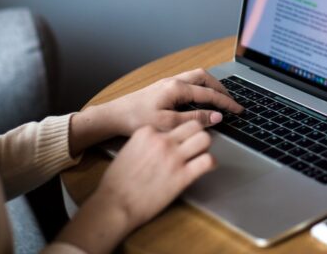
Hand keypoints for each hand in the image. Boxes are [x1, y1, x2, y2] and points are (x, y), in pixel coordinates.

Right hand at [56, 121, 214, 252]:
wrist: (115, 204)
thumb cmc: (116, 182)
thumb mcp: (128, 150)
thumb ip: (145, 143)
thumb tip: (157, 144)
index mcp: (146, 133)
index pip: (172, 122)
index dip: (178, 133)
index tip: (179, 139)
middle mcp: (162, 141)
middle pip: (193, 125)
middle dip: (197, 132)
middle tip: (196, 142)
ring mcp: (173, 157)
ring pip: (204, 139)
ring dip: (205, 145)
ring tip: (202, 153)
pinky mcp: (182, 176)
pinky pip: (207, 161)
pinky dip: (211, 163)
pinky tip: (208, 166)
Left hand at [68, 68, 242, 155]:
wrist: (114, 115)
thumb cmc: (136, 120)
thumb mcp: (167, 124)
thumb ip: (194, 120)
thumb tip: (215, 117)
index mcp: (177, 88)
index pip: (209, 94)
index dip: (226, 102)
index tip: (238, 109)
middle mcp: (174, 81)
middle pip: (205, 77)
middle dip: (221, 88)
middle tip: (232, 101)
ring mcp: (168, 82)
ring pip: (197, 77)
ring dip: (211, 85)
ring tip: (220, 98)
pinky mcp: (163, 87)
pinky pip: (188, 81)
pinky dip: (200, 87)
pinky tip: (200, 97)